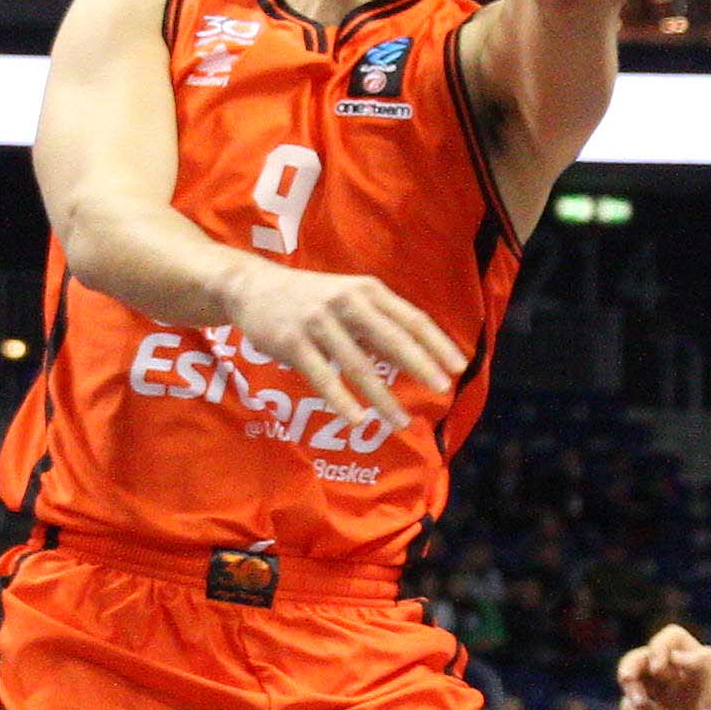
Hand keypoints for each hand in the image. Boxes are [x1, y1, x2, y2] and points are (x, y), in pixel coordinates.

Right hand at [226, 259, 466, 424]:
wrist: (252, 287)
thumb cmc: (310, 297)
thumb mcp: (348, 295)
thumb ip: (380, 320)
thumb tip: (420, 353)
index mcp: (367, 290)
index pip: (411, 318)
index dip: (437, 343)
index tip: (458, 367)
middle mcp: (346, 302)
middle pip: (391, 338)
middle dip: (420, 365)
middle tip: (443, 390)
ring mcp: (318, 322)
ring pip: (358, 365)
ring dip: (382, 397)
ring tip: (401, 422)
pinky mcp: (293, 342)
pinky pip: (322, 376)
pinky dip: (341, 400)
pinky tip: (357, 419)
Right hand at [614, 626, 710, 709]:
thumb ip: (705, 665)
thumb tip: (675, 656)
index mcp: (699, 668)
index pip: (672, 638)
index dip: (660, 646)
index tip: (660, 669)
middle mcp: (681, 679)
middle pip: (647, 655)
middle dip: (633, 664)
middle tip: (628, 680)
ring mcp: (666, 700)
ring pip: (636, 678)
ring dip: (629, 686)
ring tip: (635, 706)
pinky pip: (632, 705)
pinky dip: (627, 708)